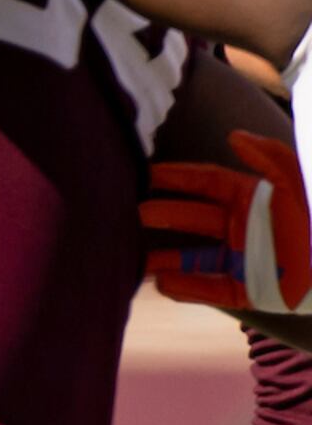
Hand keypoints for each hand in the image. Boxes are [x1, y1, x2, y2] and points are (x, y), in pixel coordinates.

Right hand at [147, 127, 311, 313]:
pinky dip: (186, 287)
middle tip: (130, 213)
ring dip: (162, 257)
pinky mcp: (250, 290)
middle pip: (192, 218)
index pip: (206, 183)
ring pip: (193, 257)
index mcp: (252, 198)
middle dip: (161, 214)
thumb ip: (270, 156)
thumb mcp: (297, 181)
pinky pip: (211, 289)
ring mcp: (244, 259)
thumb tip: (233, 135)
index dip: (176, 177)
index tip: (145, 173)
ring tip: (132, 256)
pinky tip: (162, 282)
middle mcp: (242, 227)